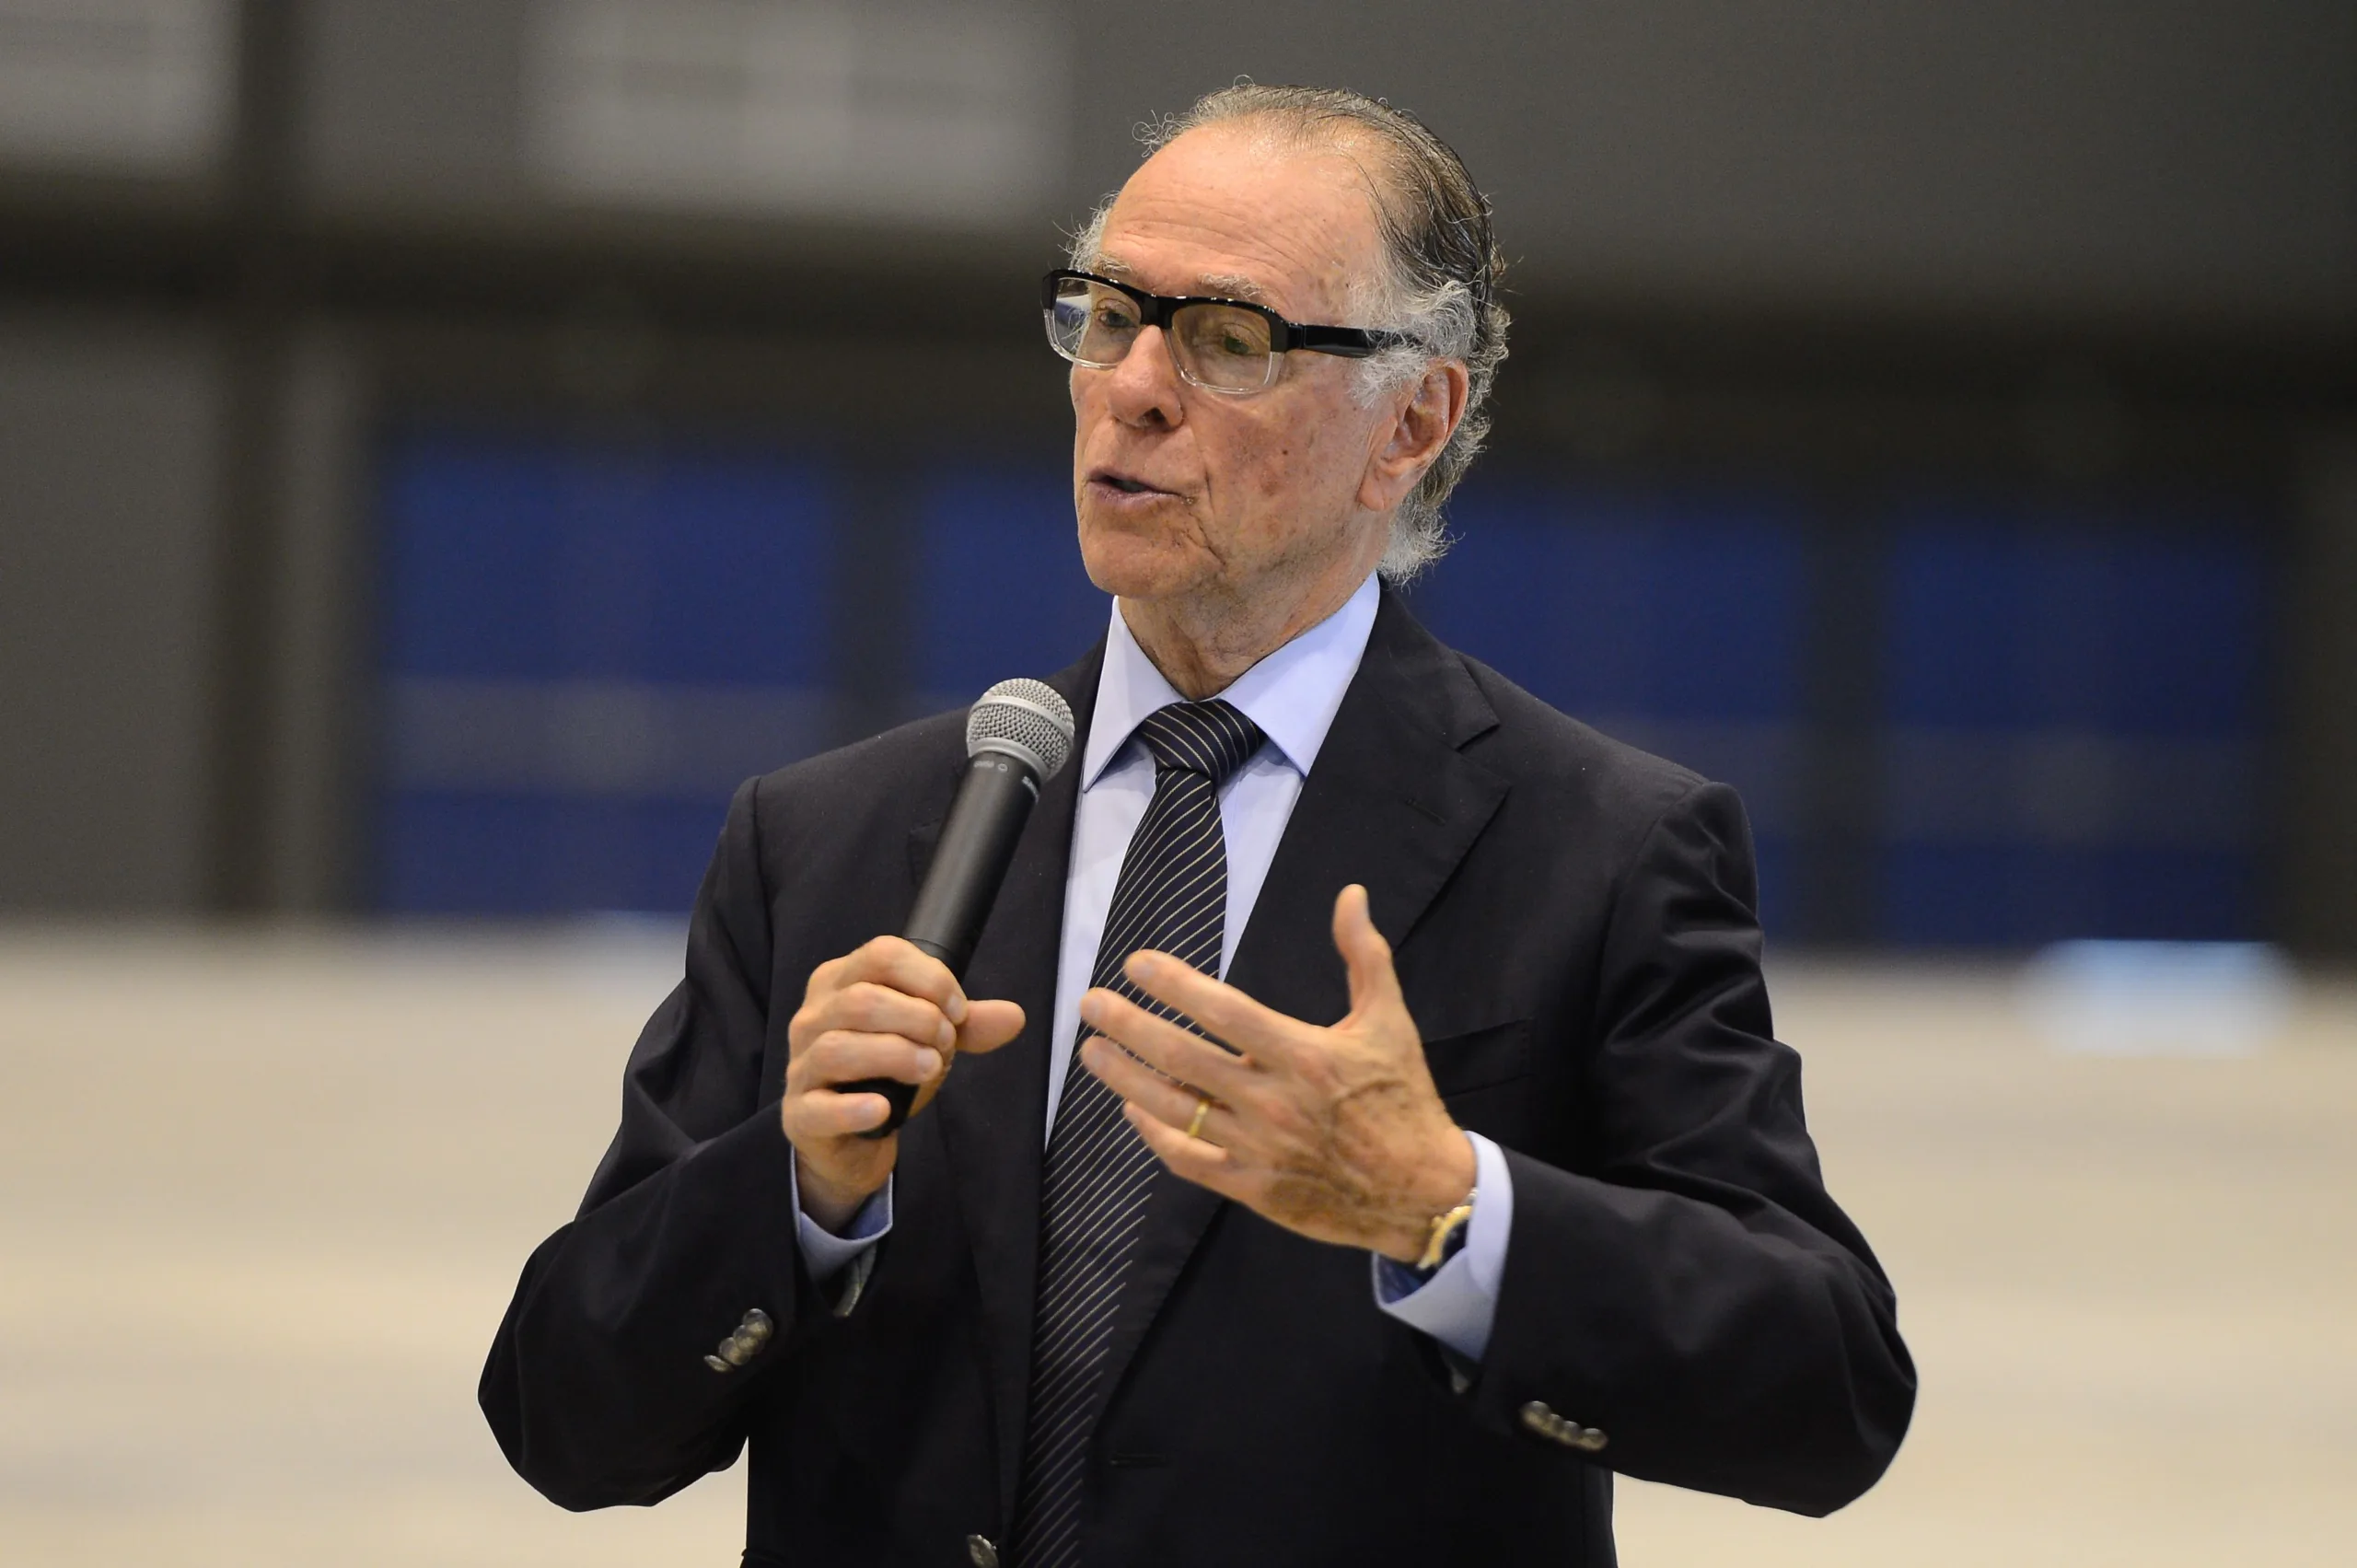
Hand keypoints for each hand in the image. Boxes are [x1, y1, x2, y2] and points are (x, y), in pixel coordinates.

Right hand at [783, 936, 1023, 1230]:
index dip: (929, 978)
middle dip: (917, 1018)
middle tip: (947, 1044)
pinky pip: (819, 1108)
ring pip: (838, 1047)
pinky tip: (884, 1109)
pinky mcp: (799, 1115)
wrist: (850, 1140)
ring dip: (895, 1055)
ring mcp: (801, 1067)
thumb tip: (1015, 1016)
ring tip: (931, 1069)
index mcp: (839, 983)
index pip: (881, 955)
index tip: (958, 1010)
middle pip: (861, 999)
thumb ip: (967, 1025)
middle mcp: (812, 1018)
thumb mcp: (926, 1039)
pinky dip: (853, 1108)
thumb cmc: (884, 1074)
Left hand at [1077, 884, 1474, 1262]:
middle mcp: (1273, 1101)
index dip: (1175, 985)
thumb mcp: (1390, 1021)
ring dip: (1126, 1078)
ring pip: (1174, 1110)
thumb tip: (1351, 895)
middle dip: (1129, 1026)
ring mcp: (1259, 1148)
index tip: (1136, 964)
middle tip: (1091, 1003)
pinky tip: (1132, 1111)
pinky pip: (1189, 1159)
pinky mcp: (1253, 1188)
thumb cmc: (1402, 1097)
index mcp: (1303, 1054)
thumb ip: (1364, 956)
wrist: (1423, 1191)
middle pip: (1183, 1058)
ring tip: (1092, 1051)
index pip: (1223, 1011)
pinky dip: (1155, 1135)